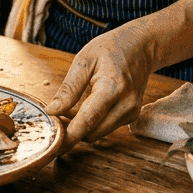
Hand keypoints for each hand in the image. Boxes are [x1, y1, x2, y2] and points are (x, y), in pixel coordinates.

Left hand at [44, 21, 158, 151]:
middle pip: (92, 133)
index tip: (52, 144)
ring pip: (98, 133)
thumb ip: (69, 89)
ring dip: (81, 127)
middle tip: (55, 116)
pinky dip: (92, 123)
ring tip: (70, 107)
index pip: (88, 120)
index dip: (68, 135)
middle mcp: (126, 104)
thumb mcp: (84, 60)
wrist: (140, 47)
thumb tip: (52, 112)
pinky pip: (105, 128)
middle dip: (71, 130)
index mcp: (112, 87)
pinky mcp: (132, 116)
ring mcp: (131, 112)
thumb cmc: (111, 49)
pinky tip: (85, 106)